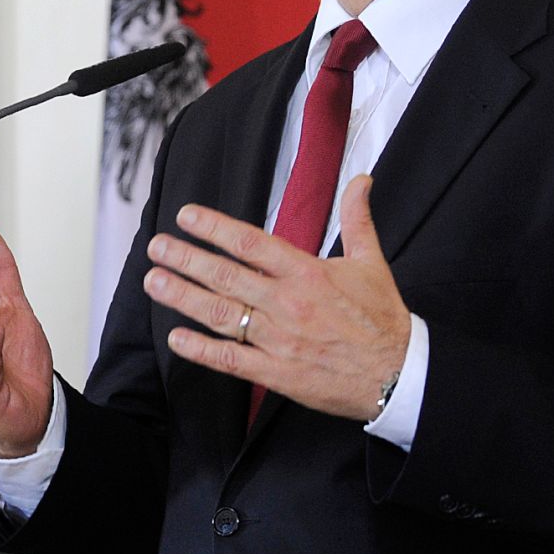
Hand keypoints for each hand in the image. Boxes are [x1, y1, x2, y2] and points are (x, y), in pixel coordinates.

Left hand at [143, 175, 410, 419]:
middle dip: (186, 259)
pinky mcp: (278, 373)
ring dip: (183, 297)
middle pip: (226, 276)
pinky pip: (232, 360)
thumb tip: (361, 179)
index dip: (214, 228)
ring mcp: (279, 340)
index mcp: (307, 273)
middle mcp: (287, 304)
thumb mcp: (371, 262)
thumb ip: (357, 218)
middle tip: (157, 246)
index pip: (251, 243)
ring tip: (154, 281)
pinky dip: (201, 350)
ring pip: (222, 315)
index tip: (186, 216)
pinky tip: (176, 338)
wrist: (399, 375)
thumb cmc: (383, 318)